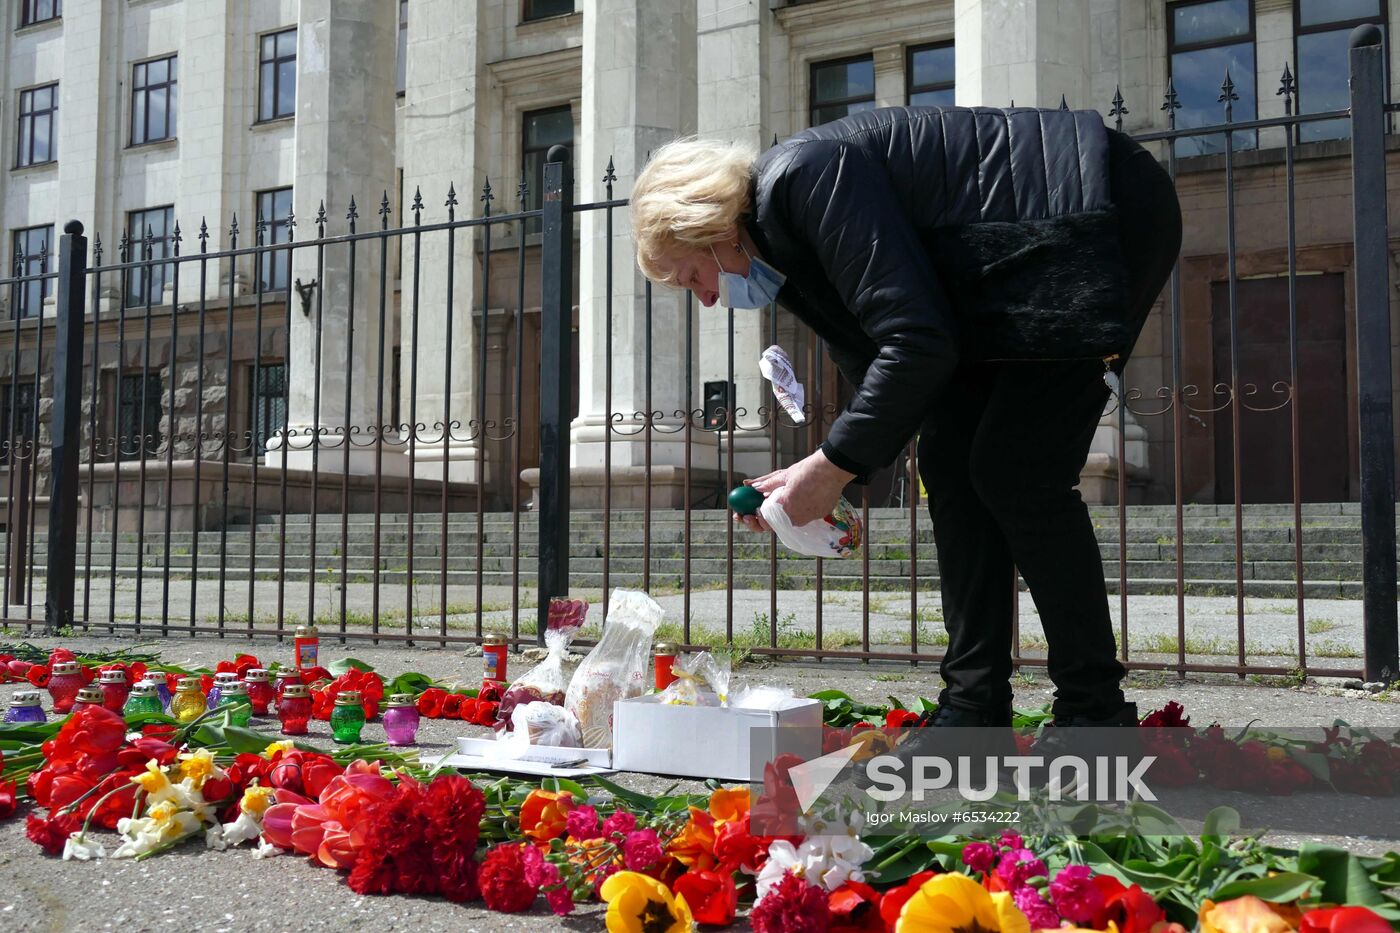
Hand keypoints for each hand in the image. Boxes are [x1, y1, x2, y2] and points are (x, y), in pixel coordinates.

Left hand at [733, 449, 854, 532]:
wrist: (832, 470)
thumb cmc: (807, 471)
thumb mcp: (783, 476)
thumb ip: (767, 484)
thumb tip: (752, 487)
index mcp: (785, 508)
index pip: (766, 521)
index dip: (757, 518)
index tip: (751, 512)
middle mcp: (796, 518)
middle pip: (776, 524)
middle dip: (763, 520)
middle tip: (754, 513)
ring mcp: (809, 518)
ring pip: (790, 520)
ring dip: (781, 515)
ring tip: (774, 505)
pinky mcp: (819, 516)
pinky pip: (804, 516)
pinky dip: (797, 510)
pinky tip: (797, 500)